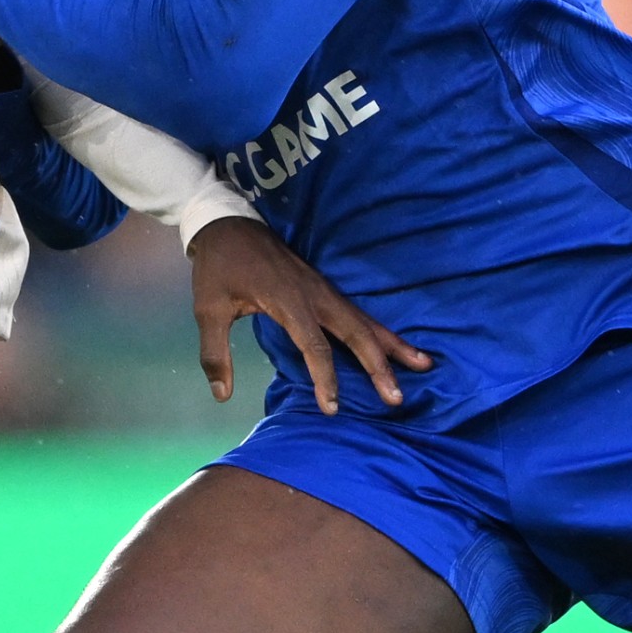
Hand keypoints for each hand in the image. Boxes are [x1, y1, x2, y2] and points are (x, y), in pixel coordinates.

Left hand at [189, 215, 432, 412]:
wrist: (228, 224)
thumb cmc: (218, 268)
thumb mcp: (207, 309)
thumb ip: (215, 353)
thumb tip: (221, 395)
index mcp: (287, 300)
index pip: (315, 345)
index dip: (325, 378)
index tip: (332, 407)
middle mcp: (314, 294)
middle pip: (355, 332)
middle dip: (378, 365)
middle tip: (396, 397)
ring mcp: (324, 289)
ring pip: (365, 320)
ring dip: (392, 344)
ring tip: (423, 364)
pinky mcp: (325, 288)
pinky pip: (359, 313)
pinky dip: (380, 331)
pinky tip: (396, 345)